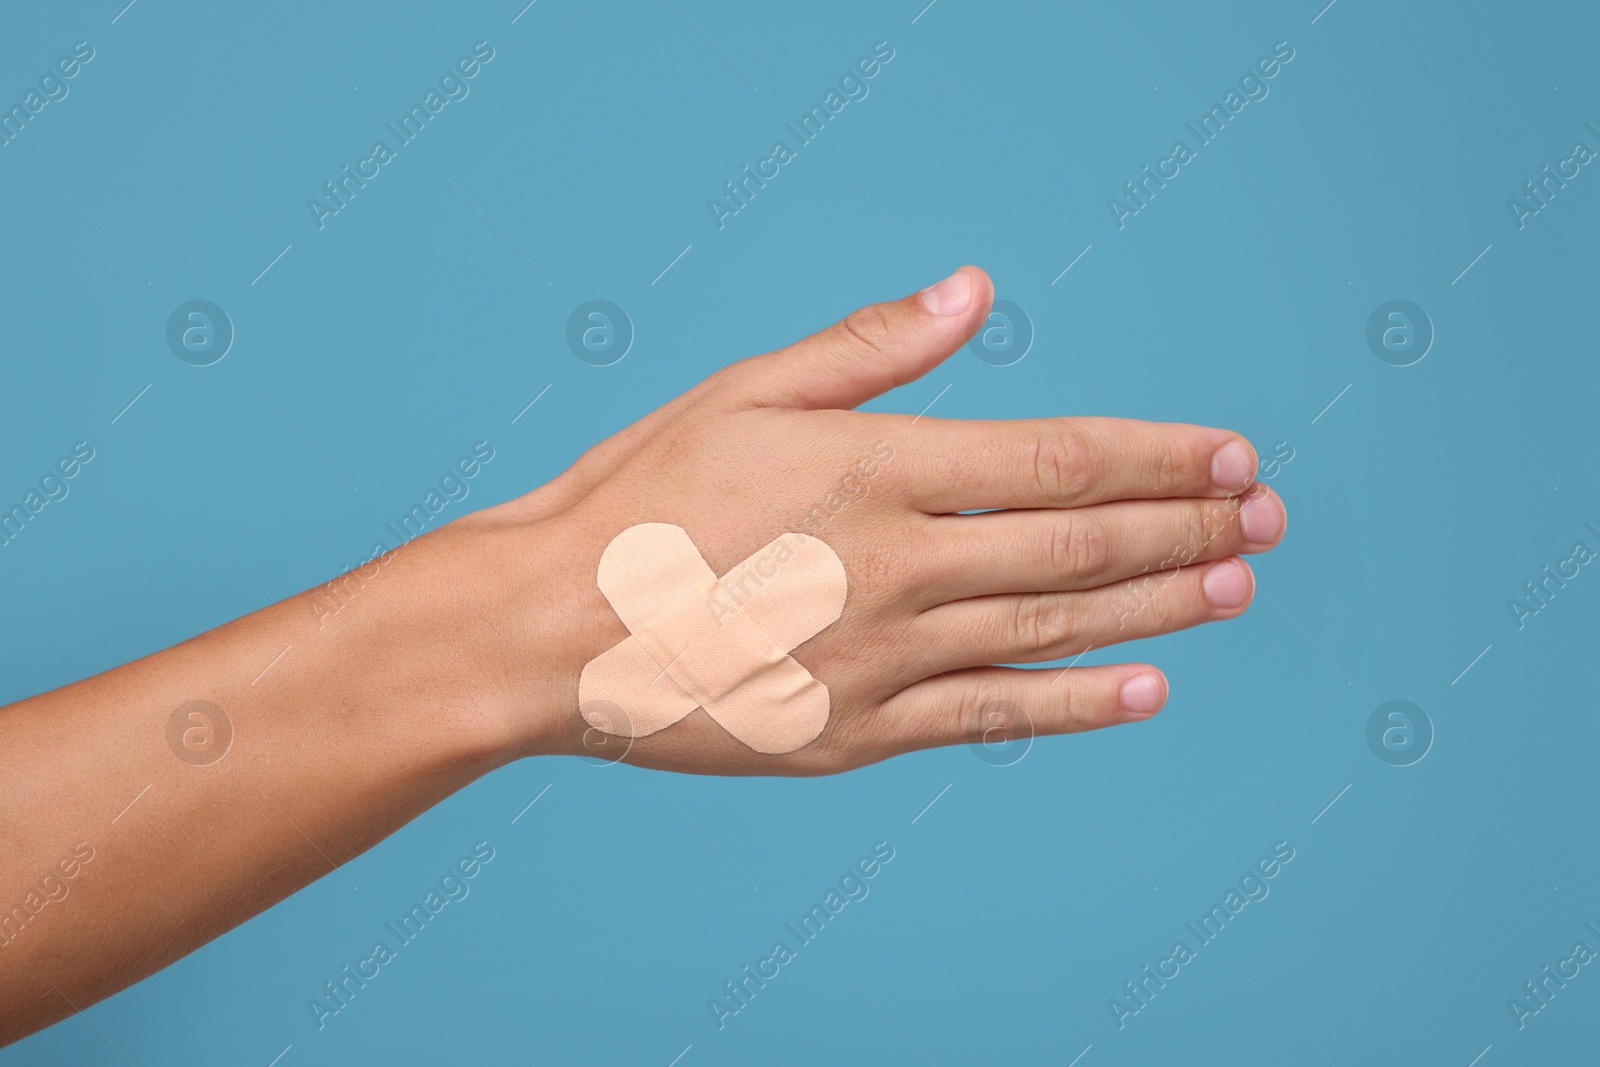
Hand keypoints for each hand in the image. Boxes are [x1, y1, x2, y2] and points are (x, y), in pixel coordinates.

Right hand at [475, 266, 1285, 773]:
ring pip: (1054, 628)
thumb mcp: (745, 392)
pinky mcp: (858, 733)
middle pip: (1080, 545)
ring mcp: (884, 659)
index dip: (1161, 457)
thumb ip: (871, 349)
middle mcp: (899, 567)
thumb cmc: (637, 499)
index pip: (1059, 460)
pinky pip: (991, 718)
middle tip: (1267, 518)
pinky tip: (1145, 692)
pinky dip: (1075, 705)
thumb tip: (973, 291)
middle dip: (1187, 527)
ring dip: (1159, 607)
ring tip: (1238, 588)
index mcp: (876, 470)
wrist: (548, 629)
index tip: (1235, 455)